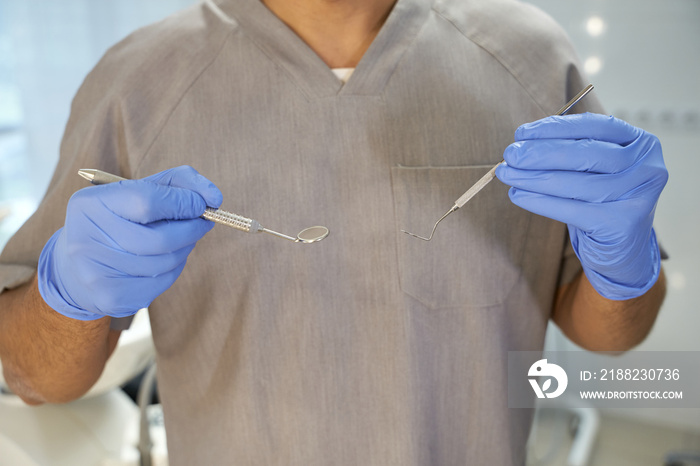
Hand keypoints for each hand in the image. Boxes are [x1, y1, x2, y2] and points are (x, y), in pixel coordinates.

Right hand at [38, 166, 222, 318]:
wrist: (78, 266)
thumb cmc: (121, 219)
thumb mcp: (142, 189)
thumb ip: (179, 182)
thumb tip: (215, 198)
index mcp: (91, 204)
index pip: (147, 201)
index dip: (183, 203)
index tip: (200, 204)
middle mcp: (86, 239)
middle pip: (160, 239)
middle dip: (192, 230)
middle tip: (202, 223)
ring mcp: (96, 273)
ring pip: (165, 262)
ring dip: (184, 248)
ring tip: (181, 239)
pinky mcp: (110, 297)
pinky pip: (161, 283)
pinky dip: (173, 269)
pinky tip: (164, 259)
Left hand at [496, 113, 667, 299]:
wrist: (622, 249)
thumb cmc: (602, 201)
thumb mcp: (594, 170)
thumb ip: (568, 151)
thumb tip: (522, 144)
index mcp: (642, 144)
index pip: (595, 127)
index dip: (555, 128)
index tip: (522, 133)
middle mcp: (647, 168)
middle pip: (584, 154)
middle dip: (540, 153)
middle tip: (509, 154)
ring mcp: (638, 197)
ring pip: (574, 183)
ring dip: (533, 177)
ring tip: (506, 174)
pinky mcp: (621, 224)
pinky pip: (570, 209)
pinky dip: (539, 201)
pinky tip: (517, 195)